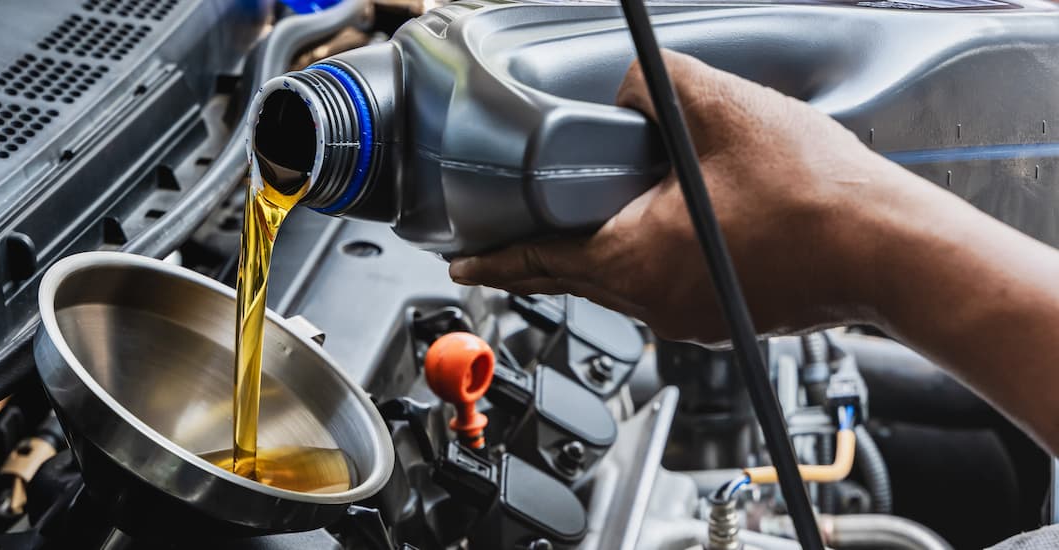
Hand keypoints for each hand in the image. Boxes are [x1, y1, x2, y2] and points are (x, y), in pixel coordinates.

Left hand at [449, 50, 932, 343]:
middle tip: (503, 240)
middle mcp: (653, 301)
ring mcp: (690, 316)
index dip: (491, 257)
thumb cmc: (815, 197)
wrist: (891, 250)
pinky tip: (665, 223)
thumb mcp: (719, 109)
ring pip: (622, 280)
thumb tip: (625, 88)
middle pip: (572, 275)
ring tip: (588, 216)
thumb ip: (655, 87)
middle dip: (534, 254)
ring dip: (598, 249)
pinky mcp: (723, 315)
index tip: (459, 260)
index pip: (535, 262)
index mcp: (632, 261)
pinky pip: (665, 284)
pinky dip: (648, 255)